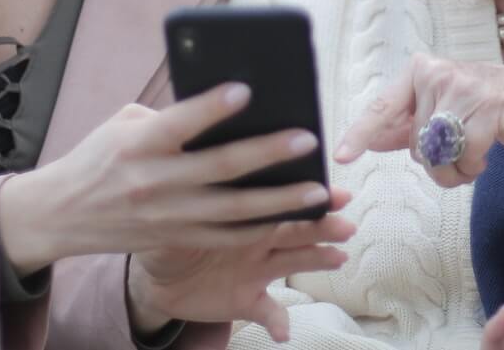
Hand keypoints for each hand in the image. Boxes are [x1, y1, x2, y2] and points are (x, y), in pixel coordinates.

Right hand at [0, 83, 342, 270]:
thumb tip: (223, 109)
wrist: (60, 215)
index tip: (246, 90)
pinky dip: (261, 228)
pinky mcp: (175, 238)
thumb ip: (169, 117)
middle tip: (308, 139)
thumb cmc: (99, 158)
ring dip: (280, 200)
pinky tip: (292, 217)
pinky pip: (227, 236)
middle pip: (219, 168)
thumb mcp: (123, 125)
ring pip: (233, 210)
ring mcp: (166, 216)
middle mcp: (153, 182)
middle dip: (267, 154)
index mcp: (137, 144)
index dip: (211, 108)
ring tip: (318, 189)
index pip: (178, 123)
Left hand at [128, 187, 357, 341]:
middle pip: (297, 228)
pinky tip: (284, 331)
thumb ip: (183, 194)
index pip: (279, 198)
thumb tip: (182, 172)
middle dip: (324, 225)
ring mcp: (257, 270)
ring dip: (318, 260)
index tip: (332, 190)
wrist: (157, 277)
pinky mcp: (247, 300)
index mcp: (244, 212)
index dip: (307, 193)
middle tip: (346, 223)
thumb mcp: (170, 210)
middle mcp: (259, 239)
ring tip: (338, 257)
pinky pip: (268, 312)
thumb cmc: (167, 232)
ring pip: (294, 262)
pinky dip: (278, 321)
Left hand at [335, 54, 503, 191]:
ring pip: (438, 154)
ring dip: (456, 169)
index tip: (341, 156)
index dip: (360, 134)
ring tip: (474, 154)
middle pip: (415, 144)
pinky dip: (474, 167)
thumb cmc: (489, 108)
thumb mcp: (443, 113)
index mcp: (420, 71)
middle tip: (460, 149)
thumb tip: (369, 139)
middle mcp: (437, 73)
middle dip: (436, 161)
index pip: (383, 107)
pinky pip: (465, 157)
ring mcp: (463, 86)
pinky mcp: (488, 105)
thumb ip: (407, 125)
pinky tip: (487, 154)